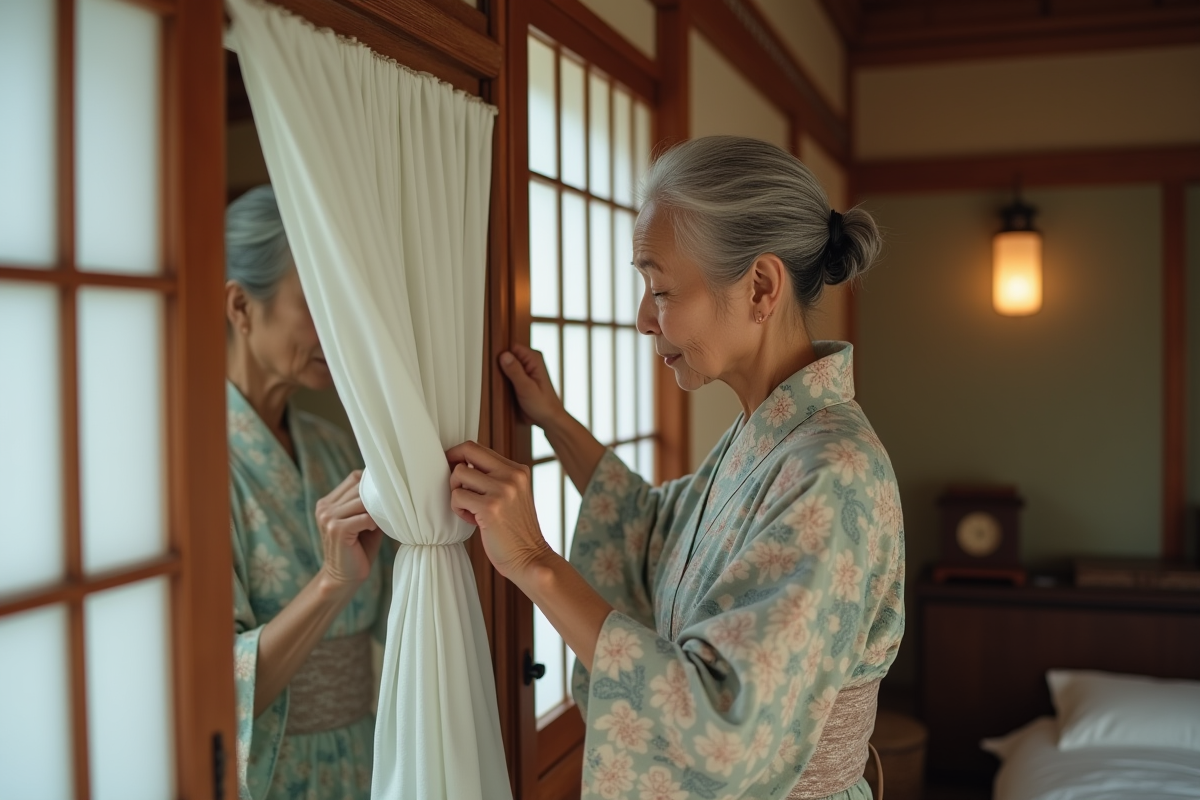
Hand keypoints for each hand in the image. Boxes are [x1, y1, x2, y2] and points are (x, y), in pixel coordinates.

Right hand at [314, 470, 382, 588]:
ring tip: (379, 522)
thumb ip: (370, 503)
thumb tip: (392, 487)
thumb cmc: (358, 549)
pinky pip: (364, 517)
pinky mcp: (336, 529)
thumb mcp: (364, 521)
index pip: (354, 478)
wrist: (343, 577)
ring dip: (376, 510)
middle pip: (359, 487)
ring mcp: (328, 517)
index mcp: (328, 502)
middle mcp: (324, 507)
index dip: (371, 483)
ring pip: (362, 501)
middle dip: (377, 497)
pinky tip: (373, 530)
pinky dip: (374, 522)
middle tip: (388, 509)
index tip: (386, 493)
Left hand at [446, 440, 553, 582]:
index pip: (478, 448)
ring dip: (457, 493)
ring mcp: (502, 490)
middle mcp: (512, 475)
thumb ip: (495, 478)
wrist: (530, 558)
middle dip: (452, 466)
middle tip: (455, 486)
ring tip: (470, 509)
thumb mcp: (512, 495)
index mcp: (518, 470)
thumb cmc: (515, 531)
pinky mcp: (490, 507)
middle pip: (467, 450)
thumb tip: (461, 464)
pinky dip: (459, 509)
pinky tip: (473, 520)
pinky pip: (457, 497)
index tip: (452, 467)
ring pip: (458, 474)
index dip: (459, 455)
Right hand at [499, 344, 565, 429]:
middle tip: (502, 382)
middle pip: (507, 355)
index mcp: (534, 358)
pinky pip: (508, 374)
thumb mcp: (526, 388)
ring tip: (504, 388)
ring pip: (506, 365)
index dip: (501, 356)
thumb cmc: (542, 405)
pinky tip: (504, 390)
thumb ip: (515, 371)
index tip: (497, 368)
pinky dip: (504, 380)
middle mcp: (530, 360)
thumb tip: (503, 355)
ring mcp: (526, 369)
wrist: (549, 419)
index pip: (511, 347)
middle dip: (501, 366)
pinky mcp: (522, 377)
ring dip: (502, 375)